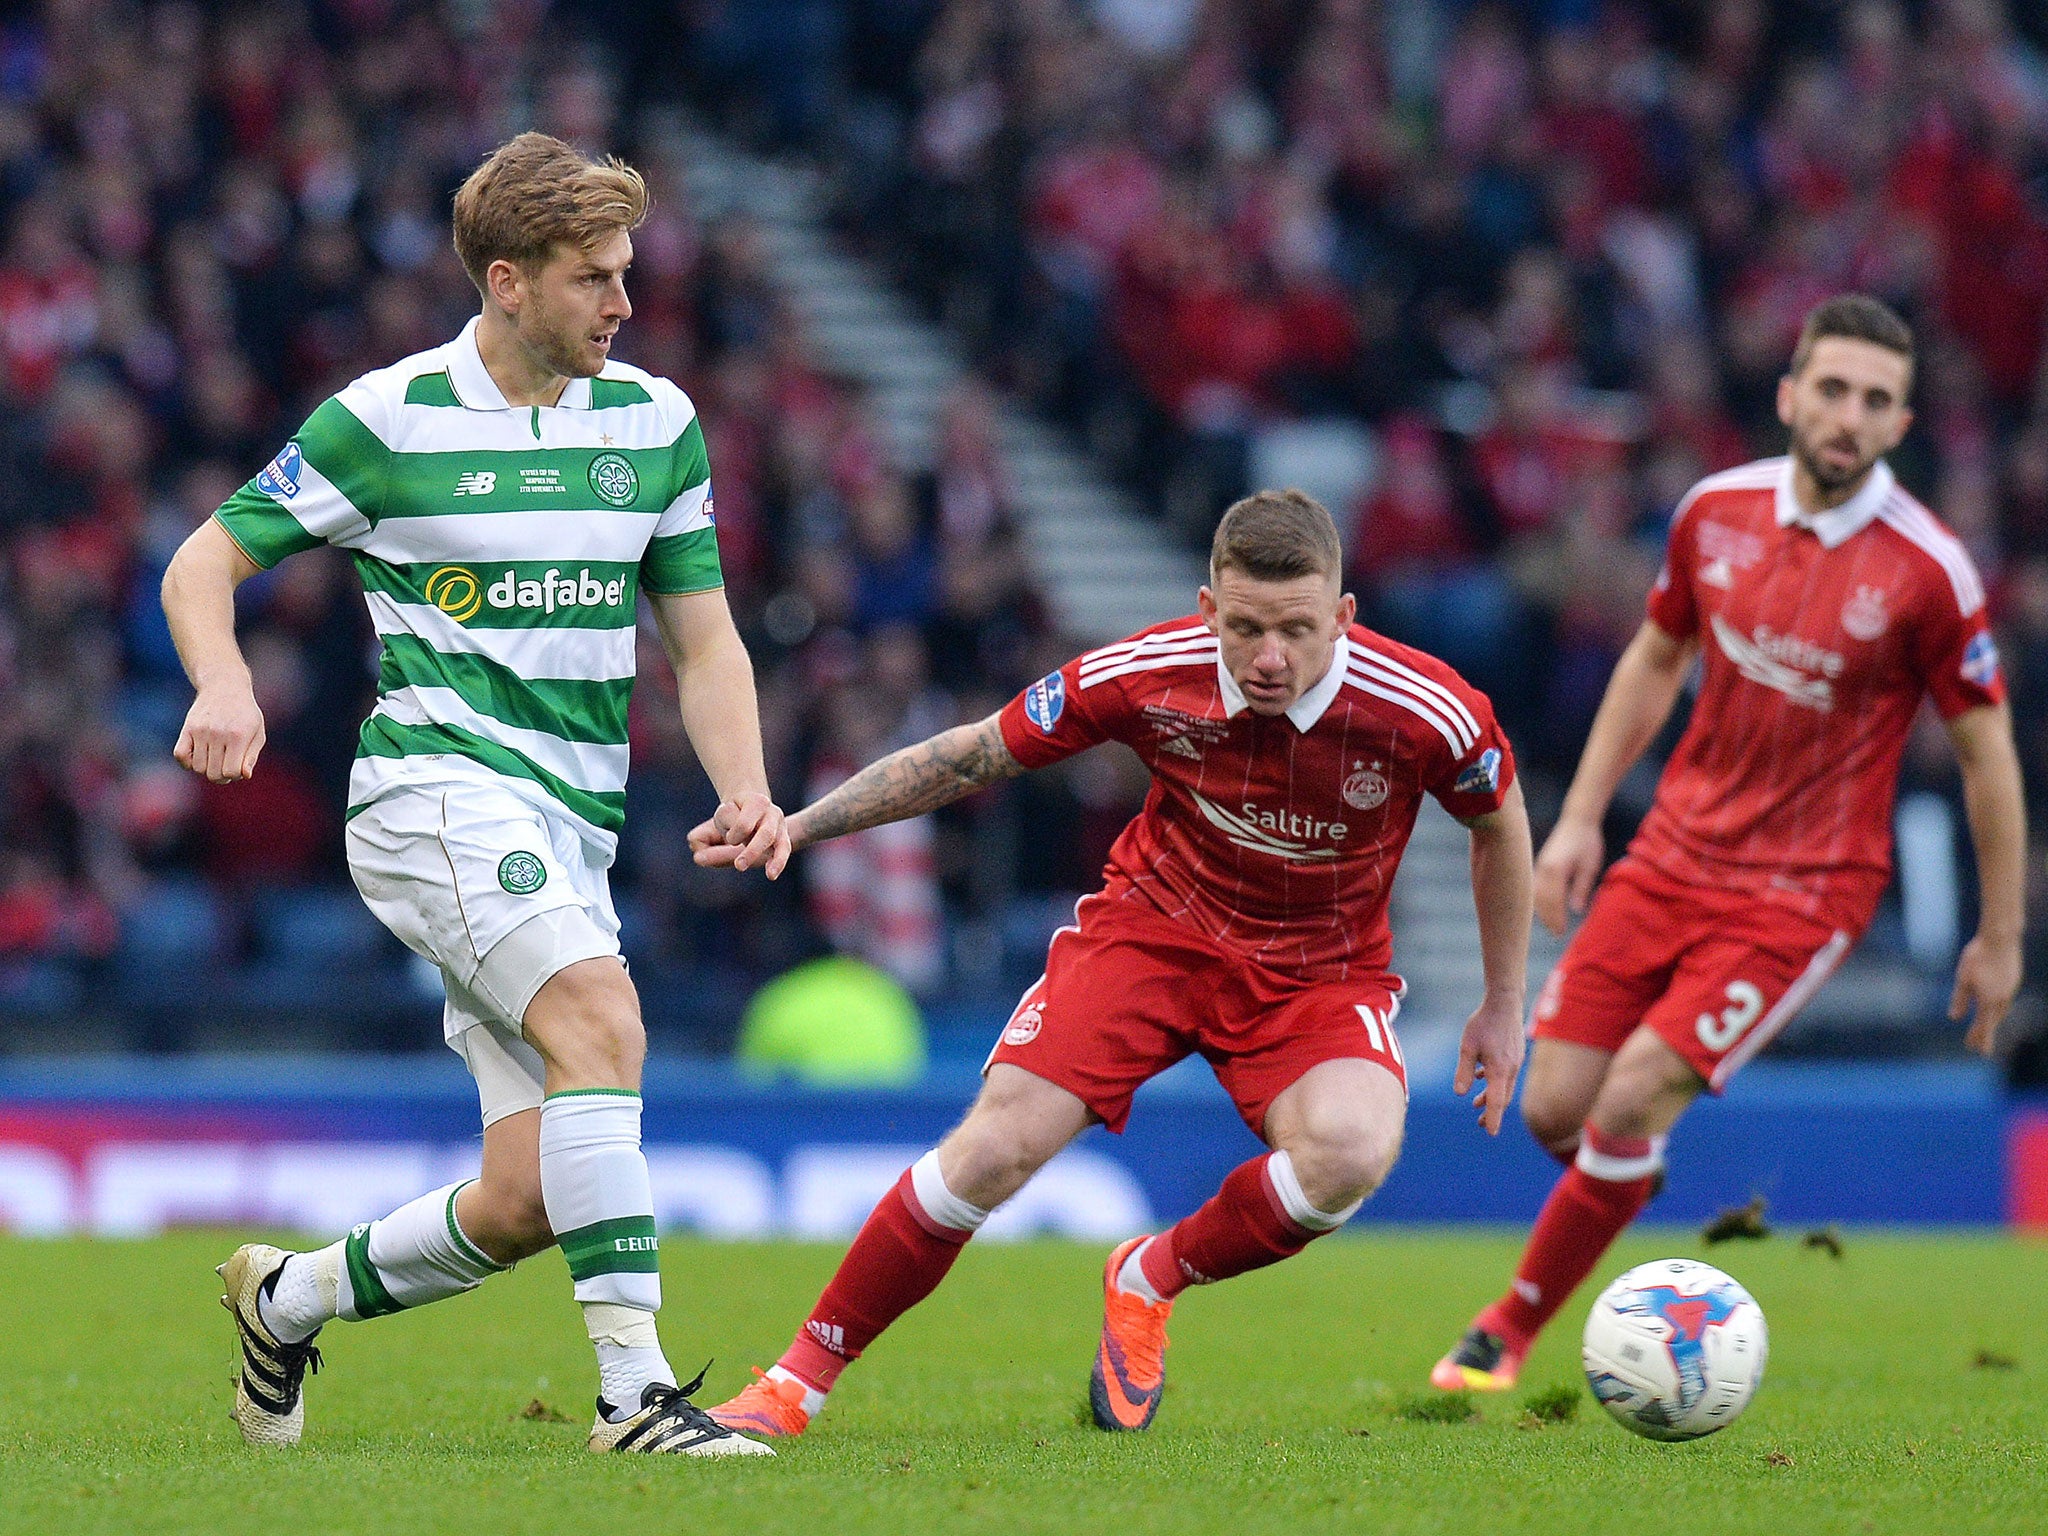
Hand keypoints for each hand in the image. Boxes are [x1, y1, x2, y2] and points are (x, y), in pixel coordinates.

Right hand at [173, 684, 264, 783]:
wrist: (225, 686)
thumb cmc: (245, 714)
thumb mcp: (257, 732)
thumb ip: (251, 756)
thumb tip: (244, 775)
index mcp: (239, 736)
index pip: (231, 772)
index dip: (235, 775)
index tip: (238, 768)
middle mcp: (218, 733)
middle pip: (213, 773)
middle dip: (221, 776)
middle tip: (226, 766)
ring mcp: (200, 730)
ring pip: (197, 768)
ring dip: (206, 769)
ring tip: (215, 759)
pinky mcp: (187, 728)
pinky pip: (180, 756)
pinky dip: (187, 762)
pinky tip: (199, 756)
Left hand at [685, 791, 790, 877]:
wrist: (756, 807)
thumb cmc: (735, 813)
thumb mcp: (719, 820)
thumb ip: (705, 836)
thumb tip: (697, 855)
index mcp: (756, 802)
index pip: (744, 825)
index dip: (734, 835)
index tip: (729, 840)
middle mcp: (772, 814)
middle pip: (765, 834)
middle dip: (752, 852)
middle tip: (739, 866)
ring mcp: (781, 828)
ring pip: (781, 844)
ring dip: (770, 861)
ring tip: (768, 875)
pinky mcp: (783, 841)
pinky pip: (784, 852)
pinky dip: (778, 863)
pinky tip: (771, 874)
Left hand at [1454, 993, 1524, 1135]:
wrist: (1505, 1002)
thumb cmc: (1484, 1023)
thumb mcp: (1467, 1047)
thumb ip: (1464, 1071)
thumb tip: (1460, 1093)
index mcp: (1500, 1070)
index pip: (1496, 1101)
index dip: (1493, 1119)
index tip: (1490, 1133)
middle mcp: (1511, 1069)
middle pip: (1502, 1097)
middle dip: (1491, 1112)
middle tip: (1479, 1124)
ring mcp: (1515, 1061)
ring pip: (1504, 1086)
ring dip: (1492, 1096)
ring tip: (1476, 1103)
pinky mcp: (1515, 1054)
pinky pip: (1506, 1074)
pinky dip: (1494, 1081)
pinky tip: (1481, 1076)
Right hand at [1533, 816, 1602, 934]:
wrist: (1577, 819)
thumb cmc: (1587, 842)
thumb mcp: (1590, 866)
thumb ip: (1581, 888)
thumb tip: (1576, 910)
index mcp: (1555, 870)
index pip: (1553, 900)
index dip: (1556, 917)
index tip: (1561, 931)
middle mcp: (1542, 869)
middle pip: (1540, 900)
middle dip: (1547, 918)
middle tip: (1557, 933)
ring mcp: (1538, 866)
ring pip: (1535, 894)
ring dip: (1541, 910)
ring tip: (1550, 924)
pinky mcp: (1539, 864)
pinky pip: (1534, 887)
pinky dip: (1538, 900)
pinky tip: (1544, 908)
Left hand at [1950, 932, 2020, 1055]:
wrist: (2001, 938)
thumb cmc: (1977, 956)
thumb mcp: (1963, 978)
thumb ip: (1960, 999)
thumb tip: (1954, 1017)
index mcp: (1989, 1000)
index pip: (1983, 1026)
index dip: (1978, 1038)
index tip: (1975, 1050)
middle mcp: (2002, 998)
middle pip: (1993, 1021)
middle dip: (1985, 1034)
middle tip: (1979, 1046)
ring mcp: (2011, 989)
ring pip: (2001, 1011)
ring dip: (1993, 1021)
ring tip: (1986, 1028)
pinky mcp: (2014, 980)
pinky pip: (2006, 1000)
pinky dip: (1999, 1009)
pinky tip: (1996, 1006)